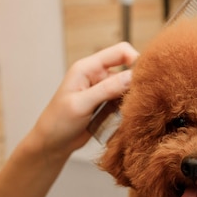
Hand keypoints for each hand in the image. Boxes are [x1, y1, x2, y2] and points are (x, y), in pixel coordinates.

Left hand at [32, 42, 138, 159]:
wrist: (51, 144)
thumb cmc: (58, 122)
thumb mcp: (81, 105)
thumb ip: (106, 89)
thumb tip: (132, 77)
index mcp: (87, 68)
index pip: (120, 52)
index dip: (136, 59)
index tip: (145, 78)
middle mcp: (97, 75)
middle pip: (127, 69)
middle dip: (136, 81)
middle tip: (142, 99)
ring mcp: (103, 90)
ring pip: (128, 86)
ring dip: (133, 97)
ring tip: (132, 111)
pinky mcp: (107, 104)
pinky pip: (125, 100)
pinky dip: (129, 107)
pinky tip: (127, 118)